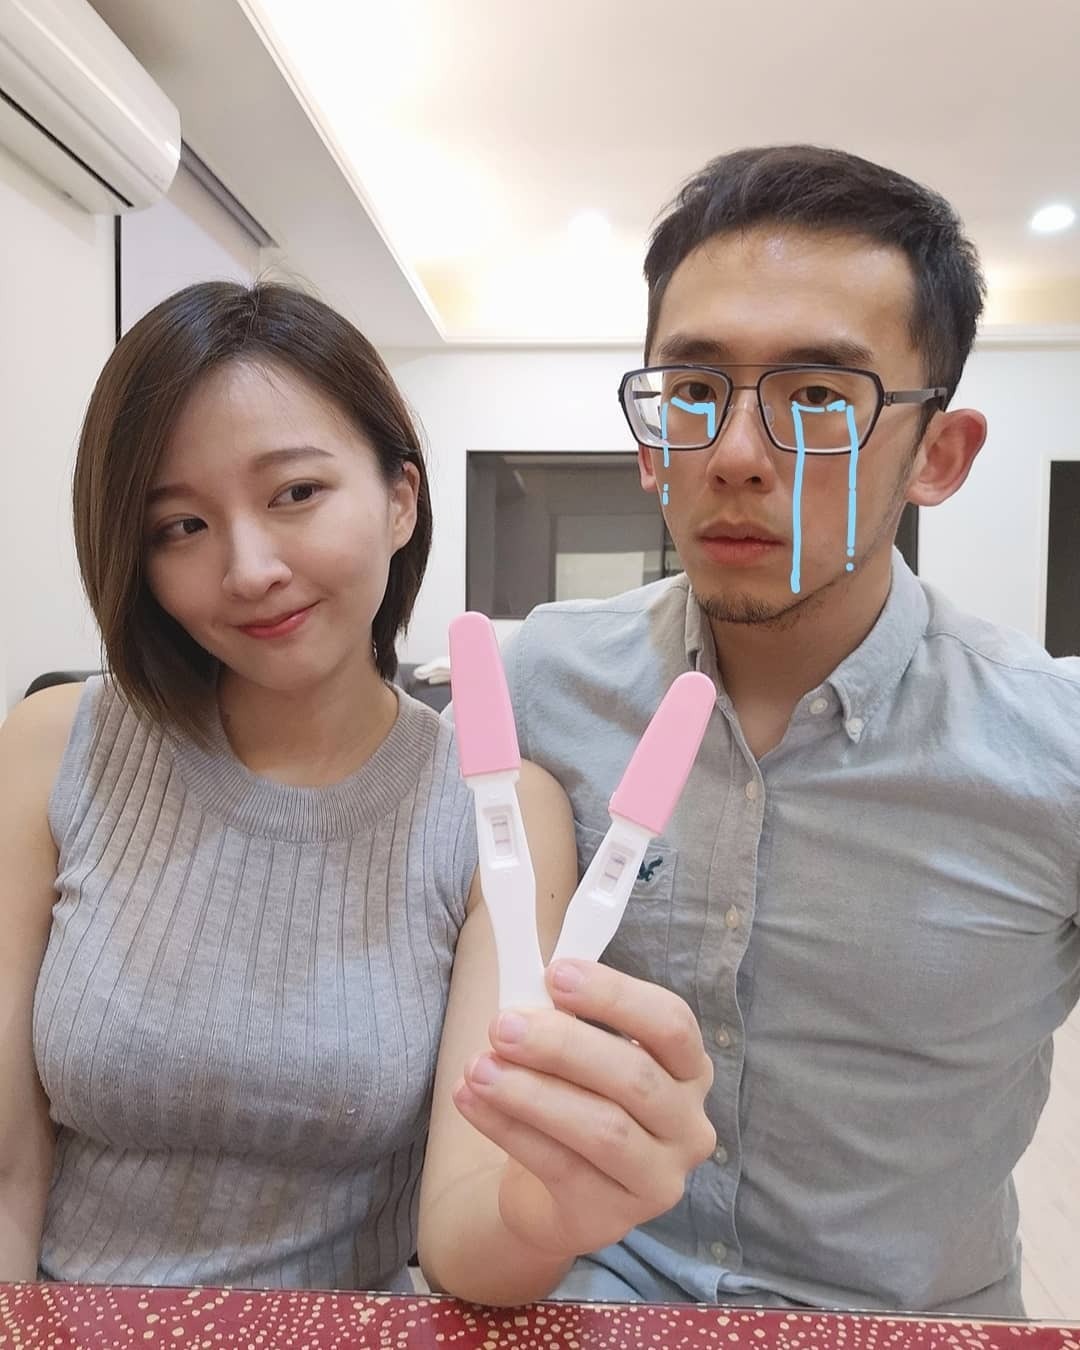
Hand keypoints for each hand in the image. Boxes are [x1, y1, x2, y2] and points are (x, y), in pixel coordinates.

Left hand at [451, 959, 715, 1261]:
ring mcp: (658, 1178)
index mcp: (688, 1068)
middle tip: (501, 1026)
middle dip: (562, 1046)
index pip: (670, 1023)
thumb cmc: (574, 1098)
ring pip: (602, 1128)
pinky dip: (508, 1129)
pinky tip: (469, 1101)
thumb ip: (563, 1009)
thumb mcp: (578, 1050)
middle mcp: (687, 1125)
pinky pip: (560, 1168)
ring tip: (476, 1068)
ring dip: (531, 1093)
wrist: (555, 1192)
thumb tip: (519, 957)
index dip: (615, 995)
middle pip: (634, 1077)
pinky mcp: (612, 1218)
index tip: (555, 973)